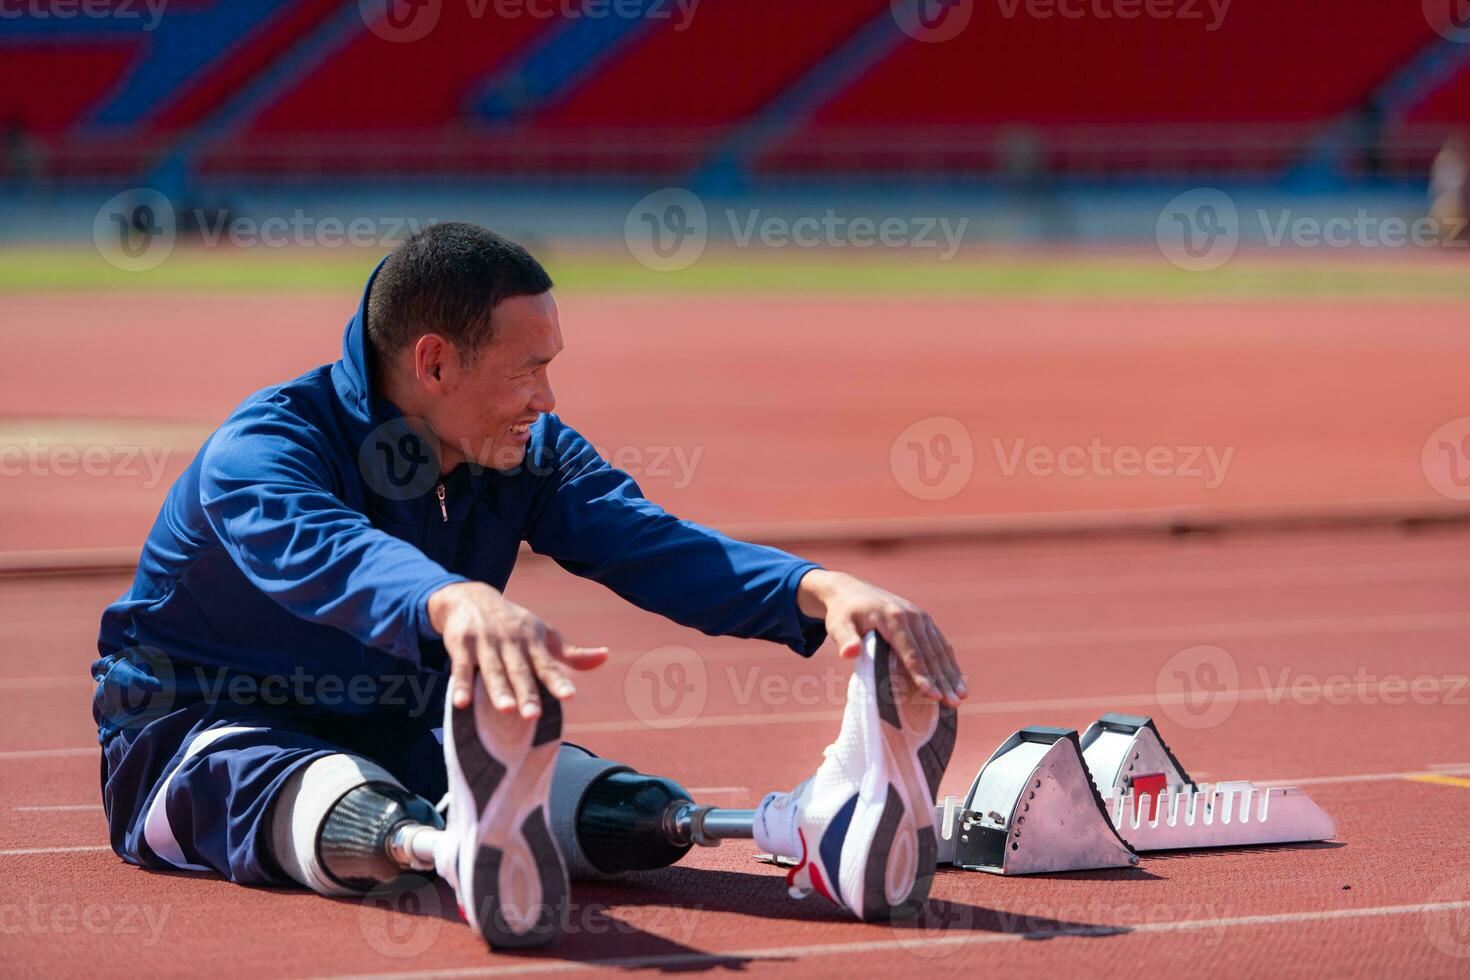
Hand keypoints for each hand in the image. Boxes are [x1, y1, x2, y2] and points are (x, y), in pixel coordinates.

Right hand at [428, 581, 607, 717]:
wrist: (470, 596)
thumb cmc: (514, 623)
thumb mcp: (543, 634)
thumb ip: (571, 653)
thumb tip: (606, 656)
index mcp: (533, 642)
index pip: (547, 665)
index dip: (558, 681)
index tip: (569, 696)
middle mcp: (511, 642)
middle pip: (520, 671)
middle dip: (527, 693)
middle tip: (533, 716)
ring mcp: (486, 643)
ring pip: (493, 670)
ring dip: (498, 690)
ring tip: (507, 710)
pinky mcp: (461, 645)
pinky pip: (460, 668)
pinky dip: (461, 685)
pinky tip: (461, 703)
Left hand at [797, 569, 966, 706]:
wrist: (850, 590)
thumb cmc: (843, 613)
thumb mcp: (838, 624)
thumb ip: (844, 639)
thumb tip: (849, 654)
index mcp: (893, 618)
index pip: (911, 653)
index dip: (923, 676)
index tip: (934, 695)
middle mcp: (912, 616)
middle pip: (930, 653)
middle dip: (943, 680)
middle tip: (953, 703)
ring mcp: (920, 617)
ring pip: (940, 649)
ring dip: (952, 673)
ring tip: (961, 696)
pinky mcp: (923, 620)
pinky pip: (940, 643)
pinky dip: (949, 662)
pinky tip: (956, 679)